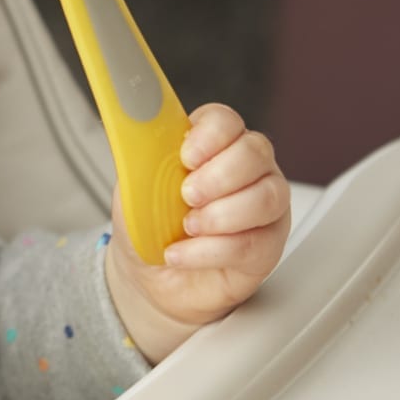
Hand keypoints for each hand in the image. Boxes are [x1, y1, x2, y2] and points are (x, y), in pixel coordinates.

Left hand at [105, 103, 289, 363]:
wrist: (147, 278)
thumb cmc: (147, 226)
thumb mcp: (132, 187)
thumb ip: (140, 156)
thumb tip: (133, 122)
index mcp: (212, 146)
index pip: (226, 121)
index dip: (210, 135)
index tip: (186, 157)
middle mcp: (246, 170)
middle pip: (255, 152)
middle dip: (218, 175)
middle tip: (187, 196)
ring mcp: (263, 207)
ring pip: (266, 197)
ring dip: (219, 215)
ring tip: (186, 228)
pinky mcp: (267, 246)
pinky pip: (254, 242)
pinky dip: (210, 250)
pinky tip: (183, 254)